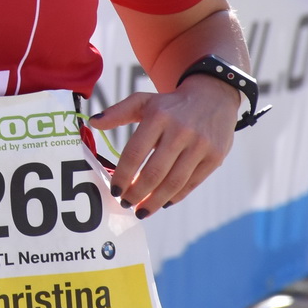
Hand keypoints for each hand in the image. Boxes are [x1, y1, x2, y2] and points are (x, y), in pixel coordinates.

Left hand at [88, 75, 238, 215]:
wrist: (213, 97)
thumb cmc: (170, 104)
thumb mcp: (144, 101)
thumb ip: (118, 112)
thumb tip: (93, 123)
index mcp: (159, 116)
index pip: (135, 153)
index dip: (123, 175)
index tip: (115, 190)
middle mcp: (181, 131)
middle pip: (154, 173)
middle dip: (137, 193)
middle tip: (126, 203)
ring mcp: (200, 145)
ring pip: (173, 183)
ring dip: (154, 201)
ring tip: (141, 210)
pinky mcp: (215, 157)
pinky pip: (191, 184)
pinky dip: (175, 197)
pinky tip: (162, 202)